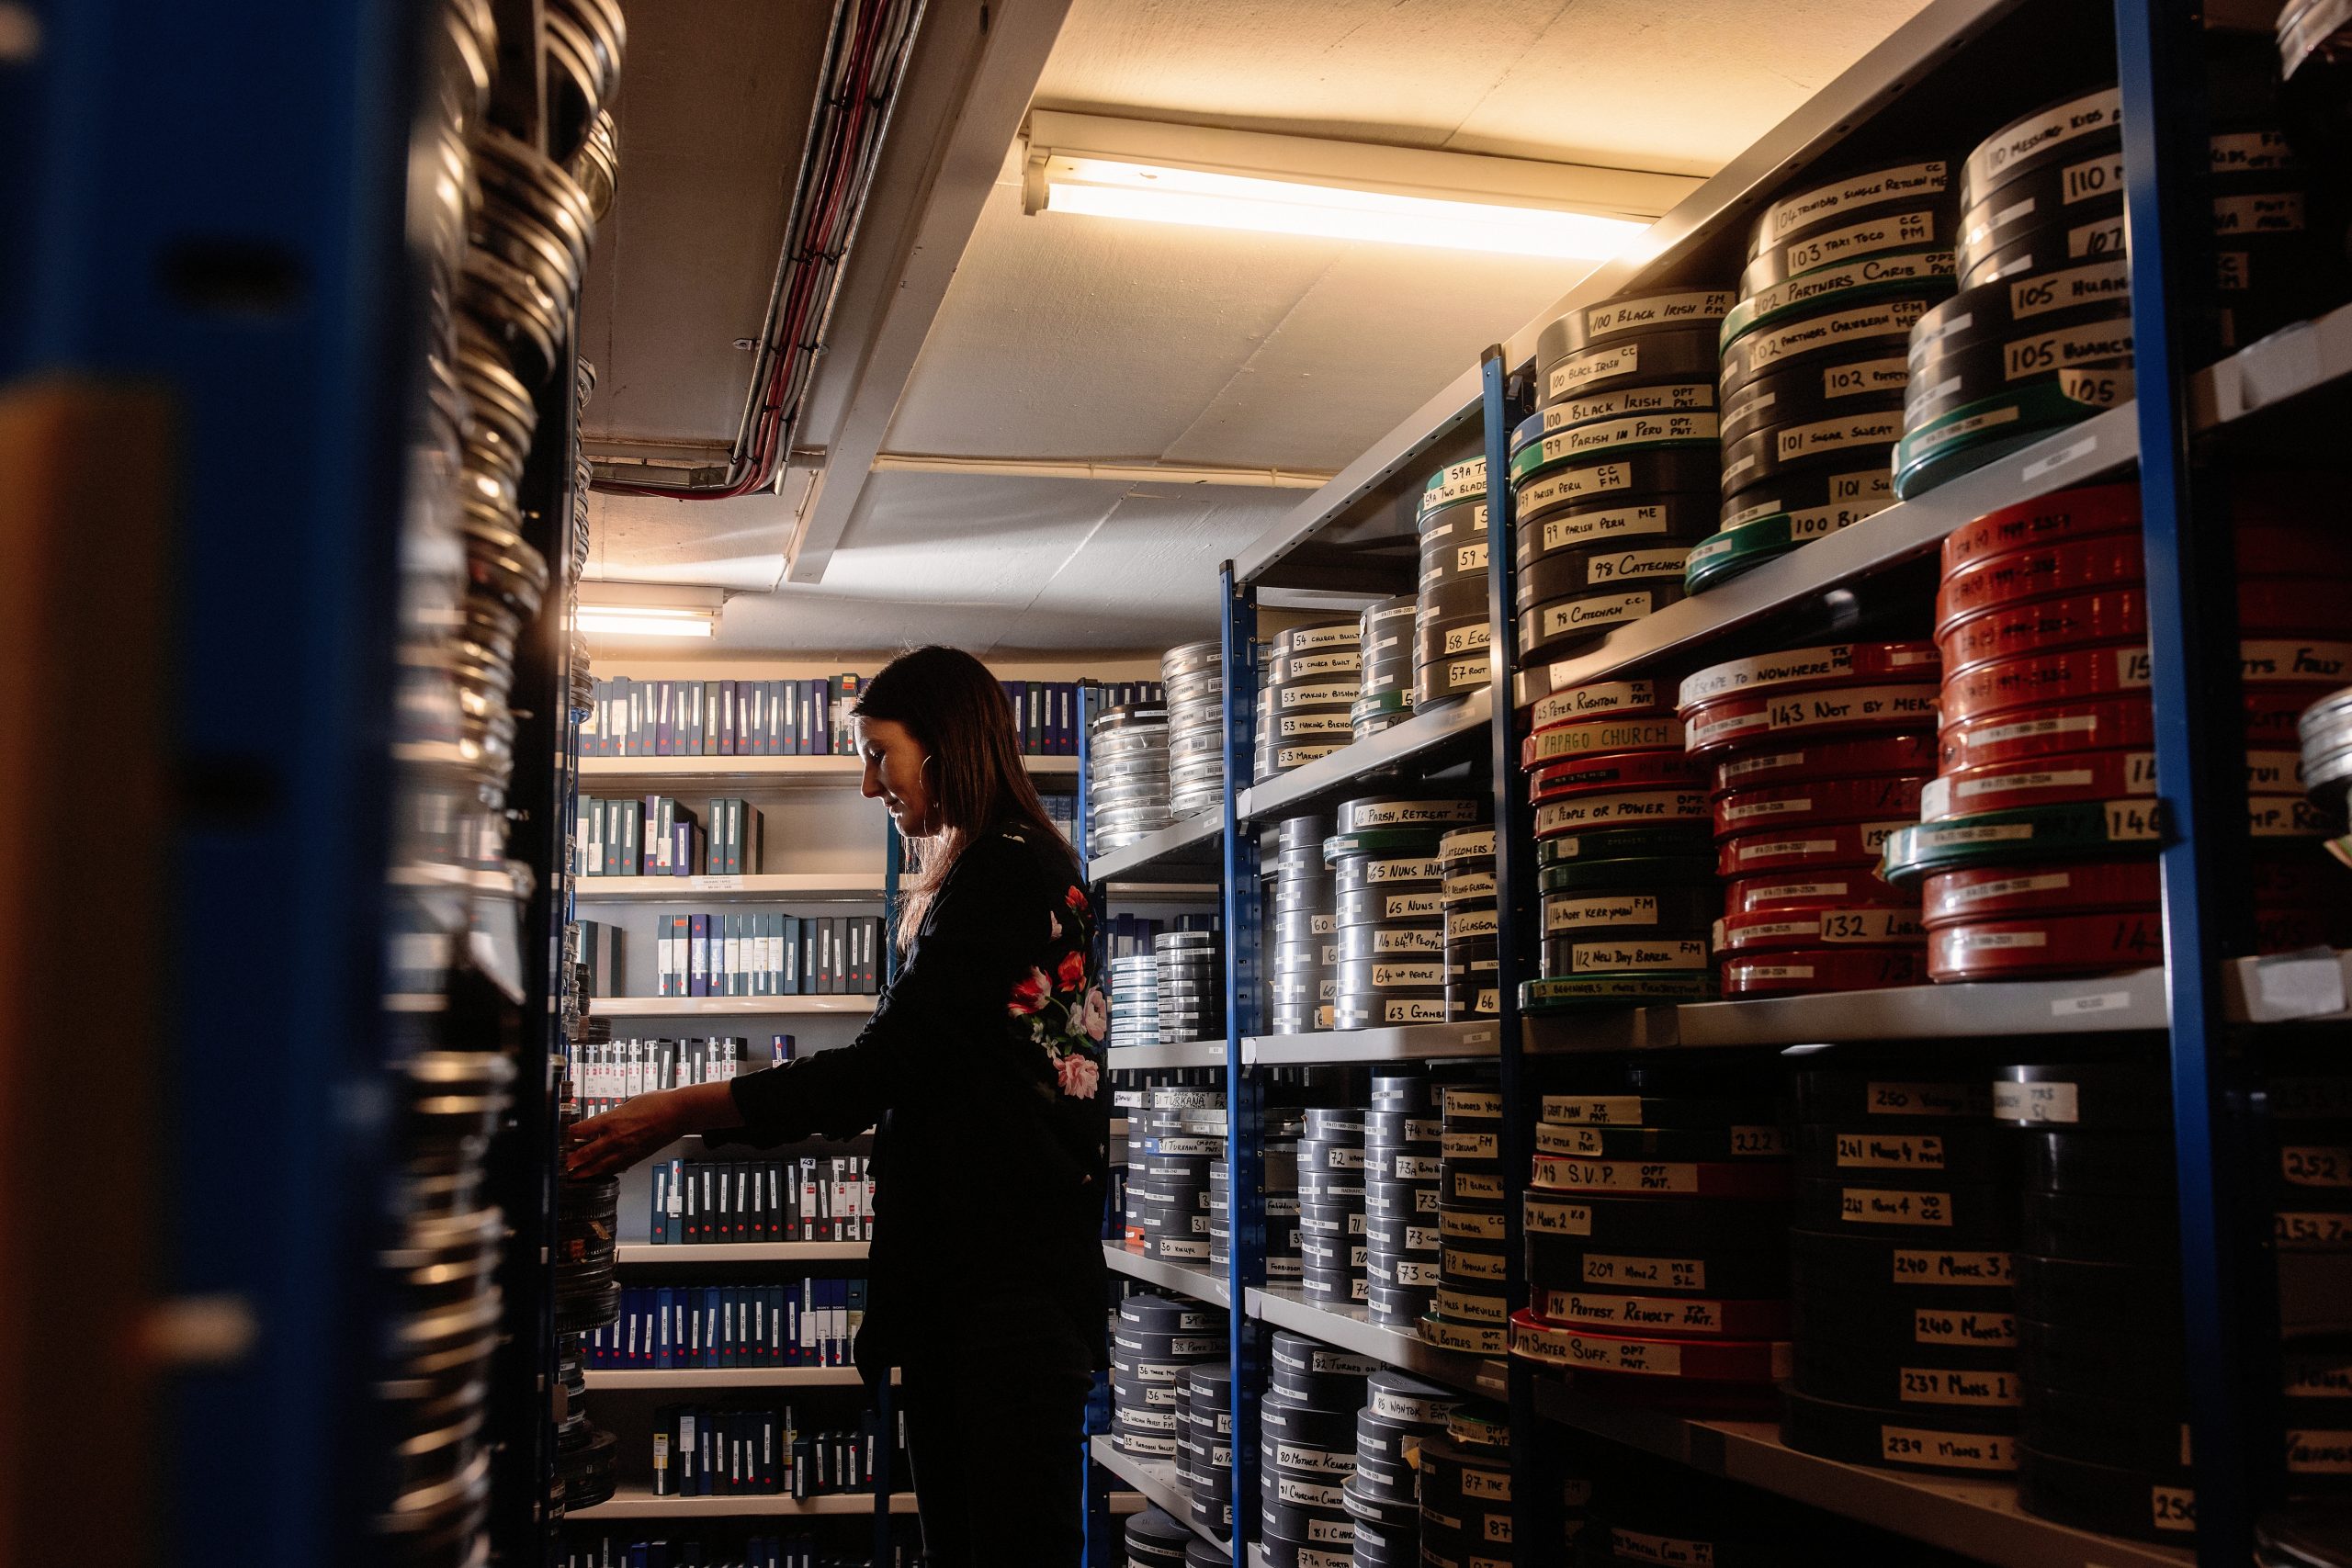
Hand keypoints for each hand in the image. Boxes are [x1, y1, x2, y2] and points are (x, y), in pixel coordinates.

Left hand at [565, 1089, 690, 1178]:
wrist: (678, 1113)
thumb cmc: (657, 1103)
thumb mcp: (629, 1102)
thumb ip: (616, 1113)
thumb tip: (608, 1118)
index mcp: (612, 1119)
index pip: (582, 1130)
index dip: (570, 1135)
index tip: (563, 1137)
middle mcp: (616, 1137)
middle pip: (587, 1153)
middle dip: (572, 1160)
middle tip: (563, 1165)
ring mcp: (626, 1149)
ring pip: (600, 1165)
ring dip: (586, 1172)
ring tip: (575, 1177)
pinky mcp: (637, 1156)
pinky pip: (617, 1167)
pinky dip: (606, 1171)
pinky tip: (600, 1174)